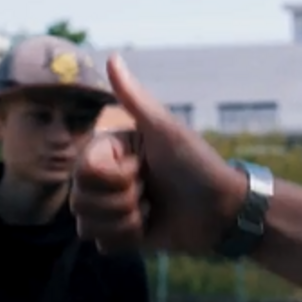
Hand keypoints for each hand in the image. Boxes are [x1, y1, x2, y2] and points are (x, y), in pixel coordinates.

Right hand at [71, 55, 244, 253]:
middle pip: (78, 198)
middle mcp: (106, 176)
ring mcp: (111, 206)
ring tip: (151, 210)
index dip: (114, 176)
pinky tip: (149, 229)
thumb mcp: (166, 131)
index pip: (83, 170)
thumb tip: (112, 57)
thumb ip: (135, 98)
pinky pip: (100, 244)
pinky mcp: (120, 235)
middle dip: (120, 200)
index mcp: (110, 149)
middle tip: (151, 191)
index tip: (143, 168)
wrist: (223, 210)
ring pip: (85, 224)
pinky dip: (126, 240)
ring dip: (124, 221)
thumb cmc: (198, 165)